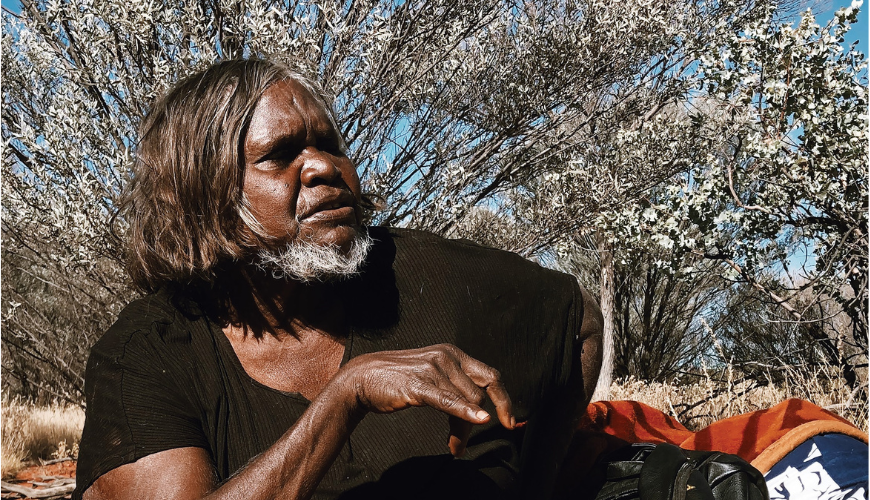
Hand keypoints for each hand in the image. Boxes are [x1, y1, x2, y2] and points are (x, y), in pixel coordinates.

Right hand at [330, 343, 514, 456]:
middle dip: (480, 420)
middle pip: (481, 392)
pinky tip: (479, 421)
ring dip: (464, 429)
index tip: (510, 422)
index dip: (504, 399)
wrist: (362, 378)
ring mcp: (433, 368)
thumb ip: (457, 388)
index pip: (490, 375)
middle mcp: (447, 356)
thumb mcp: (433, 377)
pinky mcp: (419, 384)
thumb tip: (482, 412)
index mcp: (453, 353)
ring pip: (467, 401)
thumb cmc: (399, 381)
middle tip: (467, 442)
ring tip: (454, 446)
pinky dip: (466, 411)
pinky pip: (449, 400)